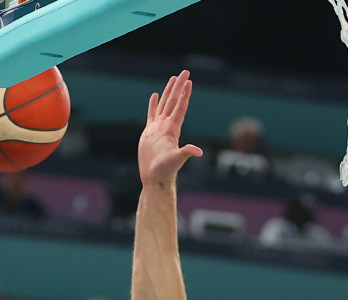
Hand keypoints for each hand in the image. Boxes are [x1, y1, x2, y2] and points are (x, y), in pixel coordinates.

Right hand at [139, 70, 202, 186]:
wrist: (155, 178)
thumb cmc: (165, 170)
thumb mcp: (176, 160)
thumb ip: (186, 153)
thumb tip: (199, 152)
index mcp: (173, 129)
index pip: (180, 107)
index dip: (184, 95)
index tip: (189, 82)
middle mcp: (167, 126)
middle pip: (174, 102)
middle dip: (179, 87)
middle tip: (185, 72)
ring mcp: (158, 129)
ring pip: (164, 105)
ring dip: (169, 92)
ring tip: (173, 79)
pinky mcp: (149, 133)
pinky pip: (151, 114)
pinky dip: (153, 105)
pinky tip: (155, 96)